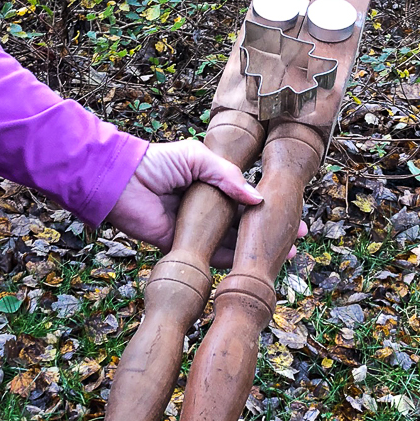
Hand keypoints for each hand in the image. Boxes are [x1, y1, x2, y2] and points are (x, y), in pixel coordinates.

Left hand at [106, 139, 307, 260]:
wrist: (122, 181)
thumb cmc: (156, 162)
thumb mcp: (199, 158)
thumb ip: (229, 177)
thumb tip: (257, 199)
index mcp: (211, 184)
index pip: (247, 198)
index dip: (270, 205)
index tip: (295, 212)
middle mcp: (206, 208)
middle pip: (244, 223)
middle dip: (270, 231)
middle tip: (298, 238)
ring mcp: (195, 229)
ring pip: (231, 242)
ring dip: (255, 249)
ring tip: (284, 254)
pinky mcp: (182, 246)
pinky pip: (209, 255)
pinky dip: (229, 260)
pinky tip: (251, 262)